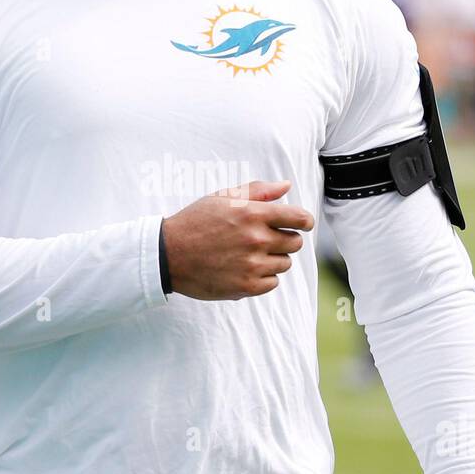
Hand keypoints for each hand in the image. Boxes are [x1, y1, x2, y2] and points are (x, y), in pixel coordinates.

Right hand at [161, 179, 314, 301]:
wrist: (168, 254)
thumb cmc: (195, 222)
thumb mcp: (223, 198)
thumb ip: (258, 191)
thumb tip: (286, 187)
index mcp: (252, 214)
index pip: (299, 218)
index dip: (305, 221)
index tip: (303, 224)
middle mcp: (256, 239)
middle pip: (295, 242)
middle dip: (285, 239)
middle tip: (265, 239)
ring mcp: (252, 265)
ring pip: (285, 263)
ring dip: (273, 259)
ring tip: (250, 254)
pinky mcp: (246, 287)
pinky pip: (272, 283)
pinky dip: (263, 277)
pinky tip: (245, 268)